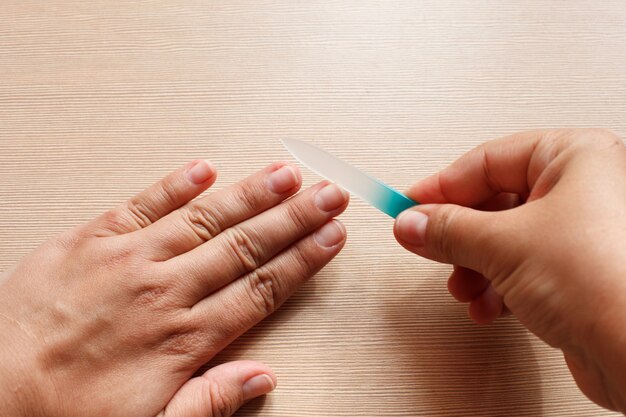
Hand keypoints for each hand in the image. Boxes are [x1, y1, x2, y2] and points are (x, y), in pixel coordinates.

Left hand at [0, 160, 348, 416]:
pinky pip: (141, 205)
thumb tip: (262, 378)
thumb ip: (211, 400)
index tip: (331, 238)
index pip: (261, 287)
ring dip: (251, 195)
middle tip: (328, 195)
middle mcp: (164, 291)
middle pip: (246, 246)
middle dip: (295, 218)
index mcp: (183, 337)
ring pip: (206, 219)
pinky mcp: (90, 240)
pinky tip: (204, 169)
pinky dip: (174, 185)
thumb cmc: (64, 413)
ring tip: (287, 174)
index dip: (303, 259)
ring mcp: (128, 260)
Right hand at [393, 129, 625, 411]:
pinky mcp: (580, 275)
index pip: (487, 160)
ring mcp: (582, 234)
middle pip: (495, 203)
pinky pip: (522, 270)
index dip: (442, 186)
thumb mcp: (505, 244)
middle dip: (459, 235)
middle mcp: (583, 190)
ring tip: (464, 285)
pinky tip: (488, 306)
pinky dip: (498, 288)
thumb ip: (449, 230)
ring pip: (505, 241)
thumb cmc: (609, 283)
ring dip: (475, 267)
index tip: (409, 204)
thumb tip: (413, 223)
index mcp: (575, 158)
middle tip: (429, 244)